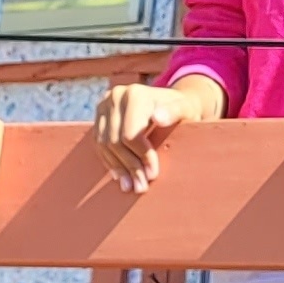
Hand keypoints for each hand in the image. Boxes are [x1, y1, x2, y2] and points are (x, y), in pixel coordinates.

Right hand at [93, 75, 216, 192]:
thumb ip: (174, 112)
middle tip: (141, 187)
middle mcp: (115, 97)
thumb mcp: (184, 108)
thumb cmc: (181, 107)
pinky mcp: (99, 116)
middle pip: (116, 140)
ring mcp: (103, 105)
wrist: (169, 101)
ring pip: (104, 144)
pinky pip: (99, 143)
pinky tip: (120, 175)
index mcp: (135, 95)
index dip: (141, 157)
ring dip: (118, 168)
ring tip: (130, 186)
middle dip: (130, 166)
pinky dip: (110, 160)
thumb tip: (158, 117)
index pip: (131, 134)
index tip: (153, 175)